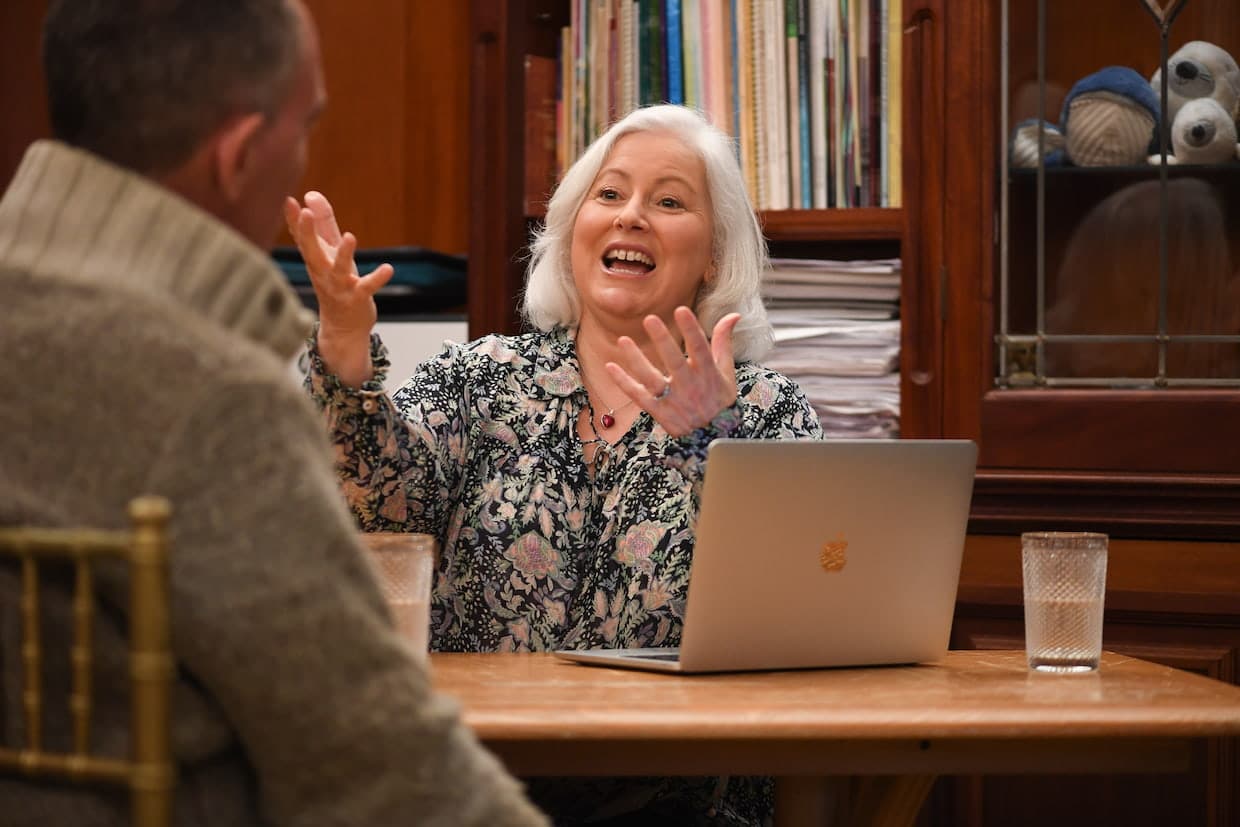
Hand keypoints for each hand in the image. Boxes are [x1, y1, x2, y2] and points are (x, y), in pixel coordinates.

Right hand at [283, 191, 393, 386]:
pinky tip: (388, 268)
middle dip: (307, 232)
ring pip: (339, 269)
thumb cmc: (336, 283)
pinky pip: (367, 287)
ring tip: (349, 236)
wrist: (344, 327)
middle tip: (305, 212)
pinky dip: (377, 278)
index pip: (301, 237)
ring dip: (343, 254)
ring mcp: (339, 286)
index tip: (288, 200)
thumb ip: (323, 223)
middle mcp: (322, 272)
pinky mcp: (357, 298)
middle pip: (312, 251)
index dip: (294, 219)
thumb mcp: (329, 252)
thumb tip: (311, 194)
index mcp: (315, 259)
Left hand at [605, 306, 740, 436]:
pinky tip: (610, 366)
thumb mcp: (726, 372)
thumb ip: (724, 342)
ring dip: (636, 360)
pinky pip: (639, 396)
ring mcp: (673, 400)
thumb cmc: (720, 399)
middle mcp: (690, 386)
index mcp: (708, 373)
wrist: (715, 437)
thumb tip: (733, 315)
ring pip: (652, 378)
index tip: (681, 310)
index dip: (692, 330)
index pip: (700, 348)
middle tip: (650, 319)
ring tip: (623, 340)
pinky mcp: (660, 412)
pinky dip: (624, 383)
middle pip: (674, 361)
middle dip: (663, 340)